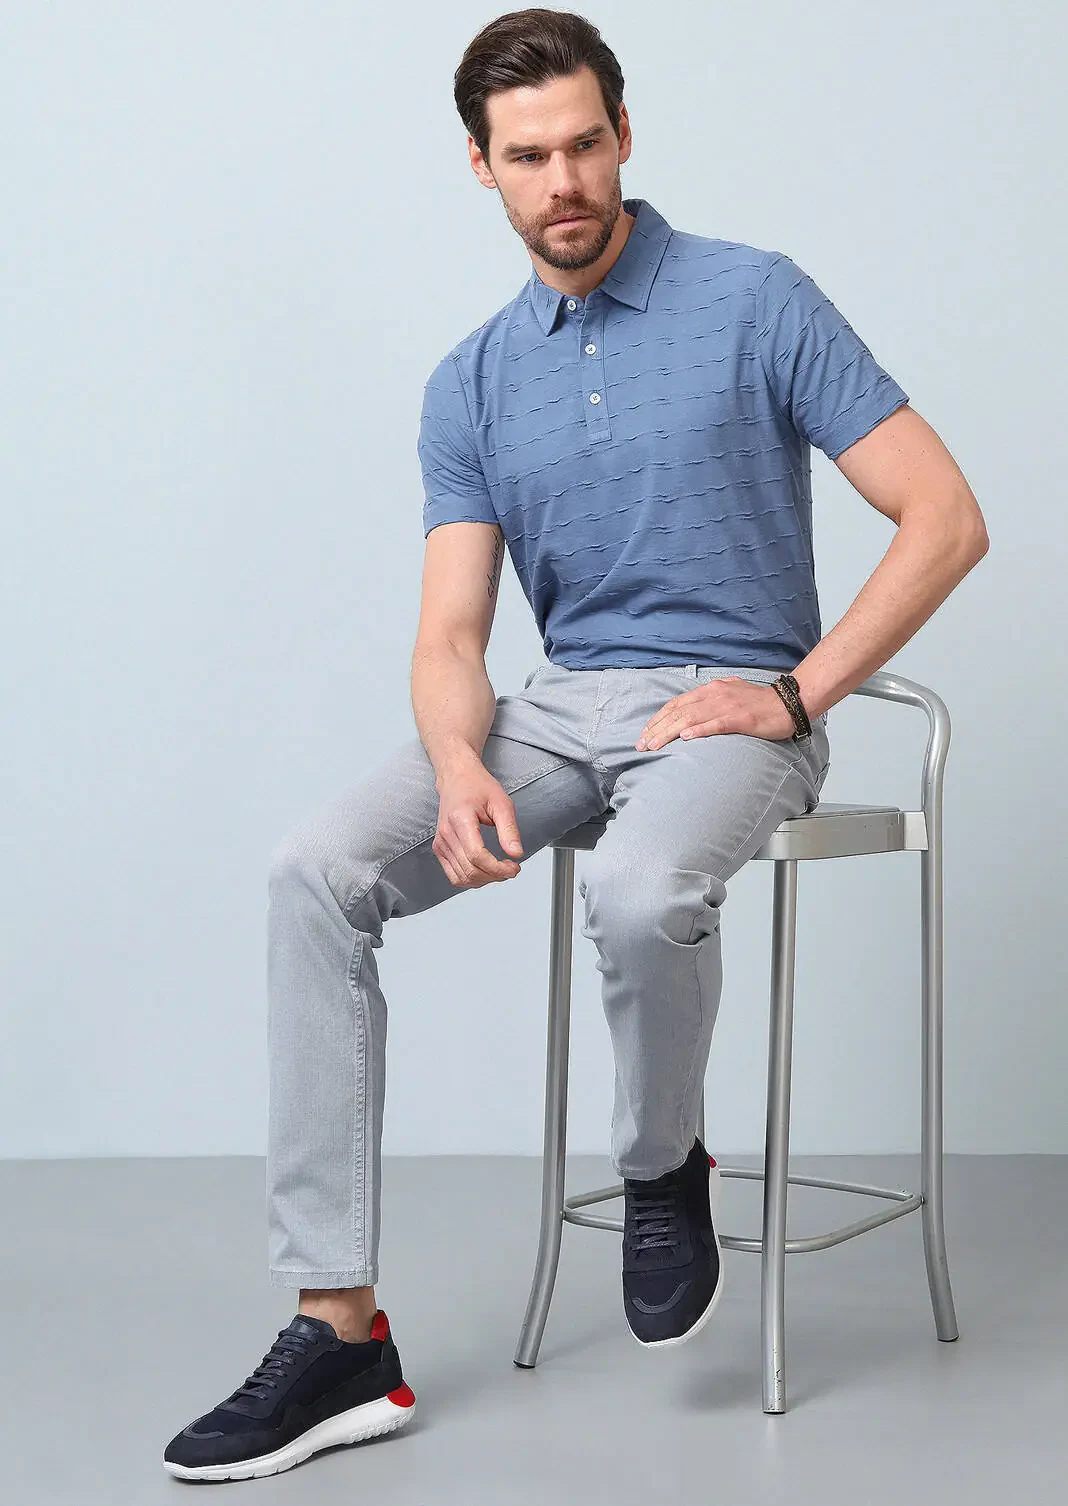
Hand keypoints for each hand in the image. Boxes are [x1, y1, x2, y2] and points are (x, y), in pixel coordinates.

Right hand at [433, 762, 524, 886]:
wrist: (457, 778)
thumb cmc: (477, 786)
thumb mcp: (501, 803)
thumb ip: (509, 830)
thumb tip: (516, 854)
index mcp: (460, 819)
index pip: (477, 856)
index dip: (498, 868)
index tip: (514, 867)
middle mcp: (446, 833)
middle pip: (470, 870)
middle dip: (495, 876)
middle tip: (511, 869)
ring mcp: (441, 843)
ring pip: (462, 877)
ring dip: (484, 880)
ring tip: (499, 870)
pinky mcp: (439, 848)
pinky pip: (454, 875)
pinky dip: (472, 879)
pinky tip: (485, 871)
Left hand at [635, 678, 796, 750]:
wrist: (788, 702)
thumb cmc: (760, 702)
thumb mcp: (731, 693)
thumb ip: (712, 699)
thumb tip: (694, 709)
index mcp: (711, 689)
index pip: (677, 703)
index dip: (658, 718)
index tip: (645, 733)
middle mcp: (715, 694)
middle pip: (678, 711)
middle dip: (656, 728)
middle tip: (641, 744)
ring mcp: (727, 706)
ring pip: (691, 718)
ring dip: (669, 732)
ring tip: (654, 744)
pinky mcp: (740, 718)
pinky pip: (716, 724)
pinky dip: (699, 730)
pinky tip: (686, 738)